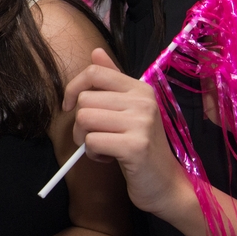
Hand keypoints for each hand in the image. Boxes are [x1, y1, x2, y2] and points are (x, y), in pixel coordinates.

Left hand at [62, 48, 193, 217]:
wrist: (166, 184)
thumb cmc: (141, 146)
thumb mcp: (128, 110)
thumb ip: (112, 81)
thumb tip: (96, 51)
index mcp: (140, 89)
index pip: (94, 72)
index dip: (73, 88)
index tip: (70, 106)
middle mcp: (143, 101)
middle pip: (84, 100)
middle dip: (80, 123)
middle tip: (96, 136)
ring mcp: (141, 123)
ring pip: (85, 119)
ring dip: (85, 139)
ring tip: (104, 147)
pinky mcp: (135, 146)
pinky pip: (92, 141)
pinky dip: (93, 154)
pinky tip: (110, 158)